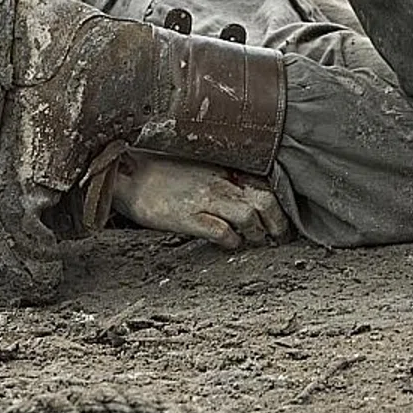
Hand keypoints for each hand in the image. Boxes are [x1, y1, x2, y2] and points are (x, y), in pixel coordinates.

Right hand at [108, 151, 288, 249]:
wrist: (130, 175)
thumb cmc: (164, 173)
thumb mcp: (201, 169)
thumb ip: (224, 178)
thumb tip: (247, 196)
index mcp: (223, 169)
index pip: (265, 184)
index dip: (279, 205)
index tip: (282, 220)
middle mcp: (219, 182)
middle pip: (265, 201)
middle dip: (278, 222)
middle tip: (279, 237)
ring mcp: (204, 199)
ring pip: (248, 215)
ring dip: (257, 232)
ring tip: (257, 241)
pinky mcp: (188, 216)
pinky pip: (220, 231)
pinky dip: (232, 240)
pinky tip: (231, 244)